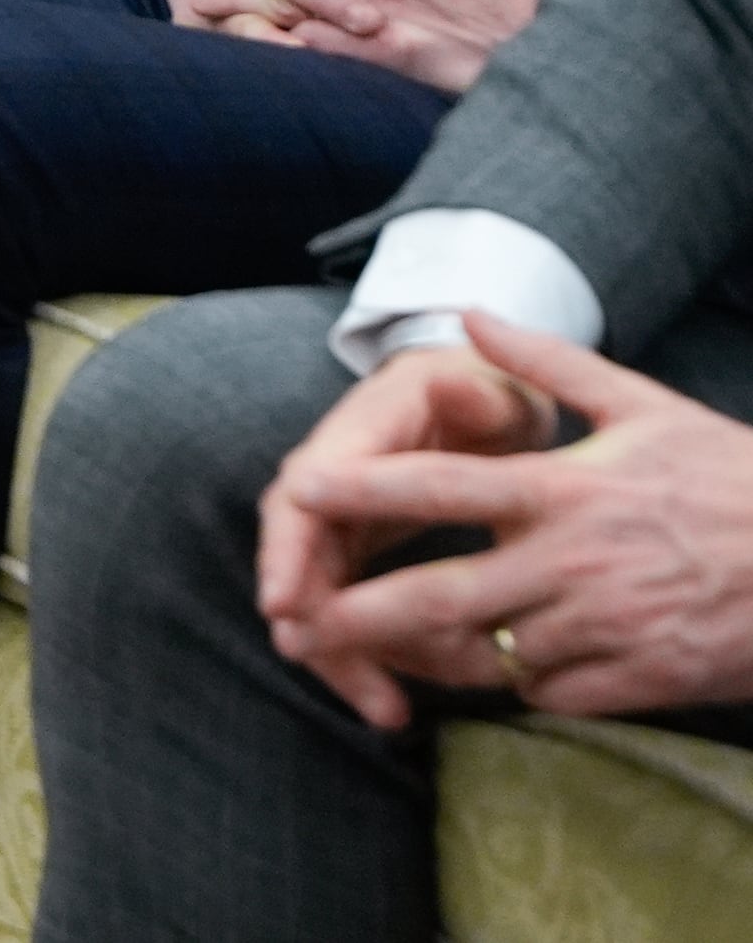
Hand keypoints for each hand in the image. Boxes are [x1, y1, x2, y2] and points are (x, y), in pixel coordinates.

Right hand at [258, 332, 570, 724]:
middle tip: (309, 658)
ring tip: (383, 711)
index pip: (306, 491)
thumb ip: (474, 392)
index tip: (281, 601)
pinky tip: (398, 706)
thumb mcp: (489, 388)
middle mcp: (335, 480)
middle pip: (297, 549)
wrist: (484, 400)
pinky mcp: (360, 552)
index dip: (290, 548)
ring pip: (319, 590)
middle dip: (302, 609)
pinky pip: (349, 608)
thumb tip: (454, 385)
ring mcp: (343, 518)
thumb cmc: (489, 394)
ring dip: (340, 651)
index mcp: (359, 435)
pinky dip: (370, 656)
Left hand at [273, 315, 752, 724]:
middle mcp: (572, 562)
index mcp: (565, 490)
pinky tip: (483, 674)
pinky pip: (548, 694)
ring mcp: (605, 628)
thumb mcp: (646, 406)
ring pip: (486, 656)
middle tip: (301, 620)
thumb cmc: (733, 478)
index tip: (299, 489)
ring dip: (426, 659)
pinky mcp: (639, 682)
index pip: (440, 485)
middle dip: (362, 613)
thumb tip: (472, 314)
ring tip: (370, 655)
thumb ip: (550, 363)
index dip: (363, 489)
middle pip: (440, 595)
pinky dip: (510, 687)